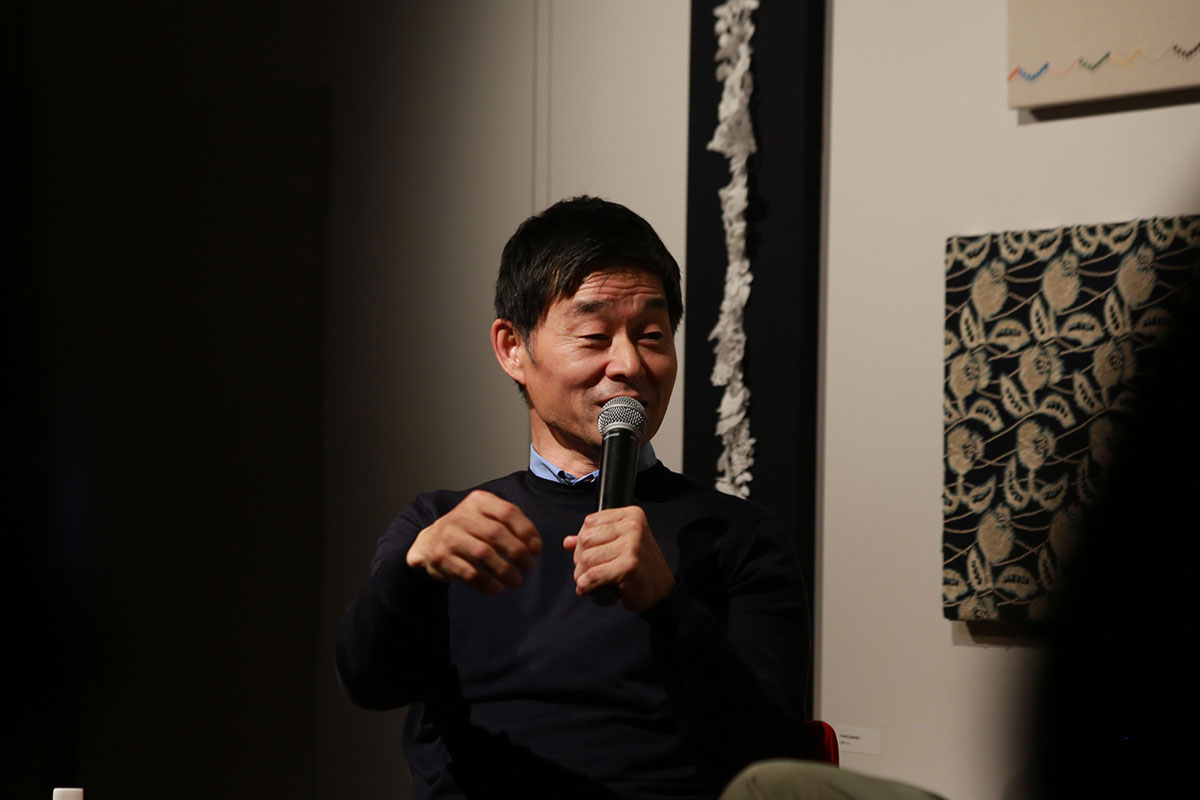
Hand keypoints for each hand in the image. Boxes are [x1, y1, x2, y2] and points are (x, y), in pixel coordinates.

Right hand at [406, 490, 541, 594]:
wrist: (429, 543)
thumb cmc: (467, 531)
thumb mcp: (485, 517)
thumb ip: (510, 526)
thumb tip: (535, 546)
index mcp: (478, 501)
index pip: (507, 512)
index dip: (526, 531)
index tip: (536, 550)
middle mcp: (461, 515)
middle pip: (496, 533)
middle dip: (518, 553)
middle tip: (529, 567)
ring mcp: (449, 536)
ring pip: (484, 553)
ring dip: (505, 571)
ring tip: (516, 581)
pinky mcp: (441, 557)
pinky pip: (469, 573)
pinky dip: (487, 583)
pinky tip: (497, 588)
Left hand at [563, 506, 674, 612]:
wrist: (662, 592)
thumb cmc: (640, 568)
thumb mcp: (619, 546)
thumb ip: (594, 541)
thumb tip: (567, 542)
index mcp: (632, 515)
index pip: (590, 522)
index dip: (582, 541)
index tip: (590, 555)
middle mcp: (633, 526)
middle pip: (585, 539)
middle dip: (580, 559)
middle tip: (588, 572)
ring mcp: (632, 545)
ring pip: (586, 558)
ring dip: (581, 575)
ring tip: (589, 582)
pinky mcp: (628, 566)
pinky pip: (592, 575)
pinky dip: (585, 586)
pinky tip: (590, 590)